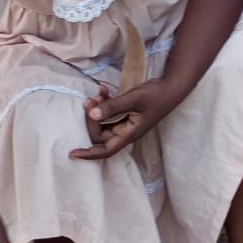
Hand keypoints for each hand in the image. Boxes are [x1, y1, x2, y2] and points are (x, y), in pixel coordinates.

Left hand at [70, 76, 184, 161]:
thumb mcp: (133, 99)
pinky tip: (103, 90)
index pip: (105, 150)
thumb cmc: (155, 96)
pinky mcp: (125, 114)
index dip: (89, 154)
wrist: (170, 88)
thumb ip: (112, 107)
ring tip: (98, 94)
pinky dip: (104, 103)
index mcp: (129, 134)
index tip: (73, 154)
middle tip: (91, 100)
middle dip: (91, 119)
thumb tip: (92, 114)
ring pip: (102, 122)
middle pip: (100, 134)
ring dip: (97, 109)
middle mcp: (125, 132)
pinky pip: (108, 113)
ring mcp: (125, 123)